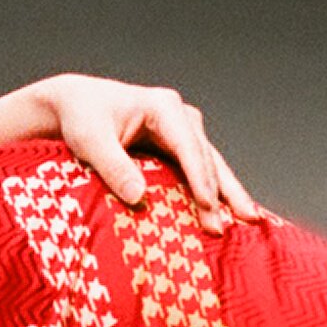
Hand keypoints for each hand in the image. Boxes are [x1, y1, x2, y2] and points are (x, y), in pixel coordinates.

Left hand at [0, 73, 265, 227]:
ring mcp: (183, 131)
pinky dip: (216, 191)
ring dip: (229, 193)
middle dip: (222, 192)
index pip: (188, 147)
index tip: (208, 205)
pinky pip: (201, 170)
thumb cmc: (82, 118)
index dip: (199, 178)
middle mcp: (180, 116)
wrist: (76, 104)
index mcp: (163, 107)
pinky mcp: (179, 146)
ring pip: (212, 165)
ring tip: (250, 219)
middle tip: (237, 223)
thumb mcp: (90, 140)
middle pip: (207, 158)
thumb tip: (139, 198)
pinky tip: (230, 212)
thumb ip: (113, 167)